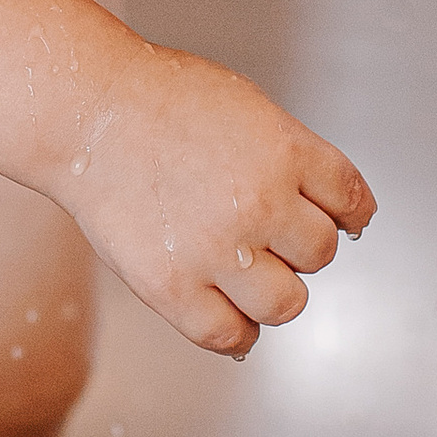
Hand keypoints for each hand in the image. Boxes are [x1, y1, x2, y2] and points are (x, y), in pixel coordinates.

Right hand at [61, 49, 375, 359]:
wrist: (84, 111)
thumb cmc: (159, 101)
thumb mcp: (247, 107)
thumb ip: (292, 156)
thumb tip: (334, 210)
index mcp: (284, 150)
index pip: (352, 201)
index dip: (345, 213)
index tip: (335, 219)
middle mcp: (260, 202)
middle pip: (322, 253)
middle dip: (298, 244)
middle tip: (263, 231)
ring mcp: (217, 249)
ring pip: (288, 303)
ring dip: (273, 289)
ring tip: (243, 270)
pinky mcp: (173, 287)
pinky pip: (232, 336)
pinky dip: (238, 330)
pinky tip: (227, 308)